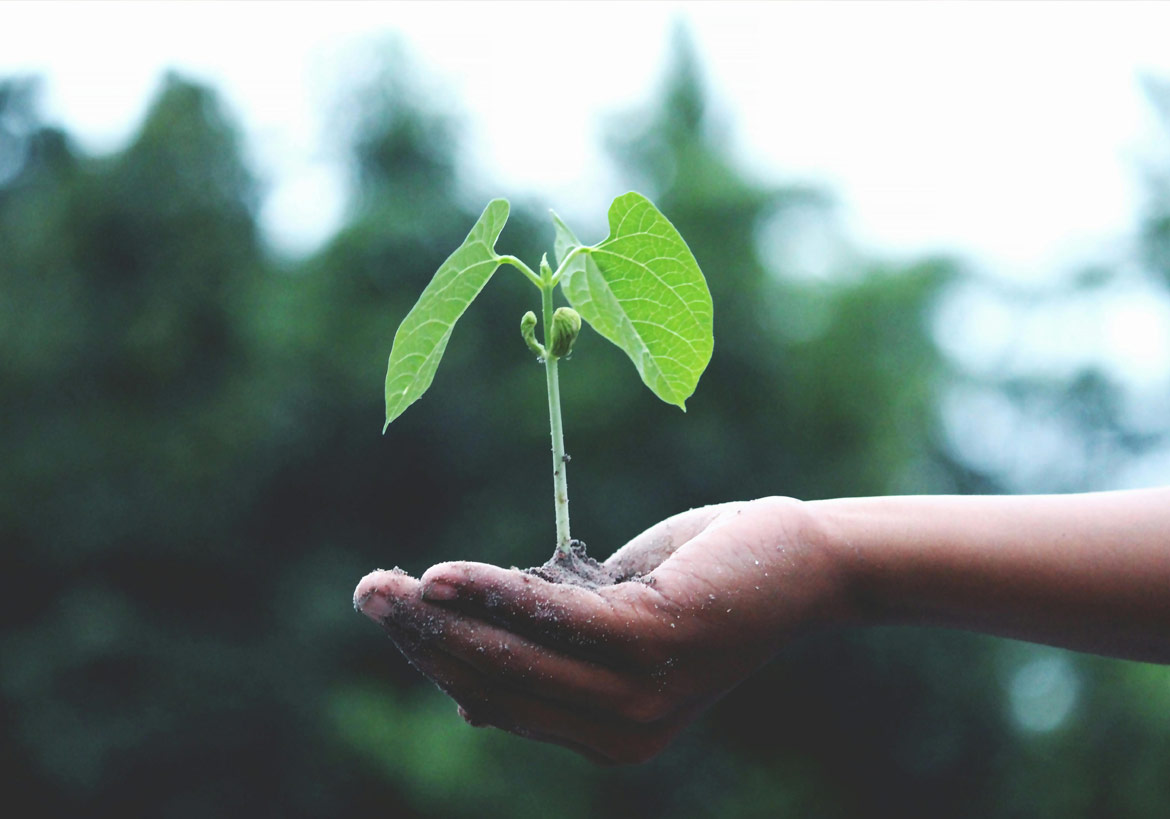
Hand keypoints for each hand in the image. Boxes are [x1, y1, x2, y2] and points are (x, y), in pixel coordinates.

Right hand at [354, 496, 847, 763]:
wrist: (799, 561)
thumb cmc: (700, 583)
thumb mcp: (612, 624)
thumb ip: (550, 655)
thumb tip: (466, 697)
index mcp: (609, 735)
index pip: (501, 701)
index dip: (438, 660)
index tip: (393, 615)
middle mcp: (622, 733)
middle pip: (496, 684)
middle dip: (423, 640)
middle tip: (367, 593)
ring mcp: (640, 695)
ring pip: (515, 657)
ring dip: (441, 618)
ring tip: (386, 586)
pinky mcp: (654, 643)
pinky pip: (553, 618)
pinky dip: (494, 594)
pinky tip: (444, 575)